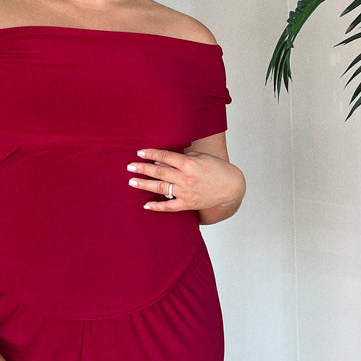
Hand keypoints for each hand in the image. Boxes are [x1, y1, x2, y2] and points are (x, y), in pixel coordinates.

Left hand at [127, 146, 244, 215]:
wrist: (231, 187)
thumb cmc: (216, 168)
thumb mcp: (200, 157)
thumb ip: (181, 158)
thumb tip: (162, 161)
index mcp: (189, 164)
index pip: (166, 157)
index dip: (151, 154)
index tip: (140, 153)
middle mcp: (186, 178)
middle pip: (160, 172)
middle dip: (143, 169)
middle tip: (130, 167)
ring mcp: (187, 192)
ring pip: (161, 188)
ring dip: (145, 184)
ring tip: (132, 181)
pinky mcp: (189, 204)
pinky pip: (170, 206)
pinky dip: (157, 206)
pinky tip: (146, 204)